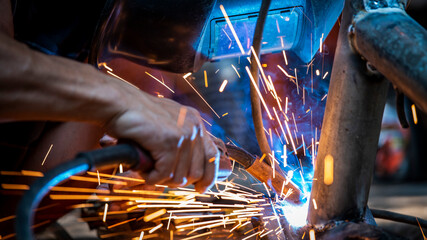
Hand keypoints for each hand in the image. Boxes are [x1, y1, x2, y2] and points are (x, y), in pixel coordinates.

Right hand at [105, 93, 219, 192]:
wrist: (118, 103)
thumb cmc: (135, 115)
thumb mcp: (165, 124)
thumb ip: (179, 140)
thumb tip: (186, 169)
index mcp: (195, 122)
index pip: (212, 155)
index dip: (208, 176)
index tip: (200, 189)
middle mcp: (193, 127)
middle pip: (196, 171)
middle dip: (178, 181)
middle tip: (160, 178)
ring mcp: (182, 134)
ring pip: (179, 175)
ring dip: (161, 178)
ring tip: (147, 169)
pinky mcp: (169, 142)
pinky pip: (164, 173)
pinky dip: (152, 177)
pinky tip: (143, 171)